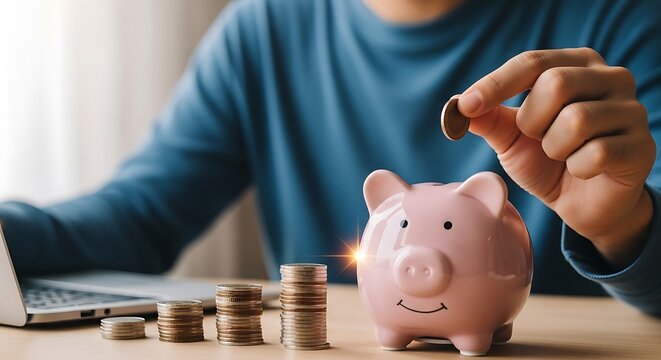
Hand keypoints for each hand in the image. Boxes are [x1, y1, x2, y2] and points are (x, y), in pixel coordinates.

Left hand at [458, 48, 655, 269]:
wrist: (581, 203)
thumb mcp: (510, 137)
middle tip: (536, 138)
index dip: (495, 84)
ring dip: (554, 147)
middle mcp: (611, 77)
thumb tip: (459, 106)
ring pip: (576, 119)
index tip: (466, 105)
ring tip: (562, 154)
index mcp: (576, 64)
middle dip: (531, 120)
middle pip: (555, 83)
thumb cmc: (546, 160)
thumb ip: (488, 118)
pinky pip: (595, 153)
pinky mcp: (641, 146)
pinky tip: (583, 170)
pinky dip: (576, 168)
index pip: (531, 62)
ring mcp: (631, 110)